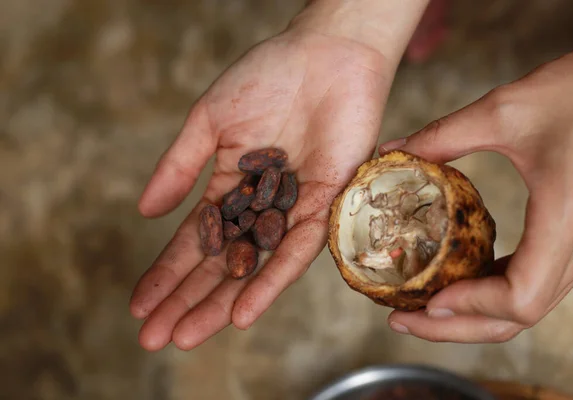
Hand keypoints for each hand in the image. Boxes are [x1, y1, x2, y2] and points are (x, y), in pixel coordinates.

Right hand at [128, 18, 407, 350]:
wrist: (326, 54)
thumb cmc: (268, 77)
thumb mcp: (210, 121)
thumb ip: (181, 167)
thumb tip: (144, 212)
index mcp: (231, 187)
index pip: (194, 240)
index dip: (167, 272)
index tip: (139, 305)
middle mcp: (262, 207)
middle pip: (221, 263)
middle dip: (188, 300)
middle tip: (154, 338)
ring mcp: (293, 211)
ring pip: (255, 267)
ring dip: (222, 303)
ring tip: (188, 336)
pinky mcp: (328, 206)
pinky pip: (297, 251)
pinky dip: (270, 281)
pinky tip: (243, 312)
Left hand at [380, 44, 572, 342]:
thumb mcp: (505, 109)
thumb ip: (443, 135)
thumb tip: (393, 151)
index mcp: (567, 217)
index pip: (519, 298)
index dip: (468, 308)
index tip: (426, 299)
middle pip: (519, 316)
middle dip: (457, 326)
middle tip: (403, 320)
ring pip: (530, 304)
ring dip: (474, 313)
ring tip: (421, 305)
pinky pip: (538, 281)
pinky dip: (495, 291)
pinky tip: (460, 279)